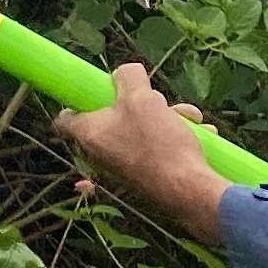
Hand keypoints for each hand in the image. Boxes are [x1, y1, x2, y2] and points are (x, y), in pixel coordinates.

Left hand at [59, 62, 230, 245]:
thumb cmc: (159, 144)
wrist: (190, 193)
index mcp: (89, 134)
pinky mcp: (148, 178)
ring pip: (142, 130)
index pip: (65, 119)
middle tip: (158, 101)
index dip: (76, 100)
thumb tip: (124, 74)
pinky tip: (201, 134)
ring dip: (168, 118)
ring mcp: (125, 169)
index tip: (95, 90)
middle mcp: (102, 155)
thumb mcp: (142, 97)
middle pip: (113, 118)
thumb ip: (128, 77)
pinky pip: (159, 149)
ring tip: (189, 118)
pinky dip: (177, 138)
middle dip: (142, 103)